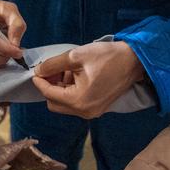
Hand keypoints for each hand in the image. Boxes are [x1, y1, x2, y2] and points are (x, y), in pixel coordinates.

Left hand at [31, 40, 146, 118]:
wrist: (134, 61)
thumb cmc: (107, 57)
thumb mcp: (75, 56)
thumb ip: (53, 65)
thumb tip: (38, 71)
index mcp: (78, 101)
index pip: (49, 94)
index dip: (40, 81)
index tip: (36, 70)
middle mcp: (84, 112)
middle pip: (54, 104)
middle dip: (50, 87)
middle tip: (52, 70)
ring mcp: (92, 112)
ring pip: (65, 104)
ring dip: (60, 89)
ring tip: (67, 70)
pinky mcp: (97, 108)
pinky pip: (76, 104)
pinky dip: (71, 92)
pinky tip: (76, 76)